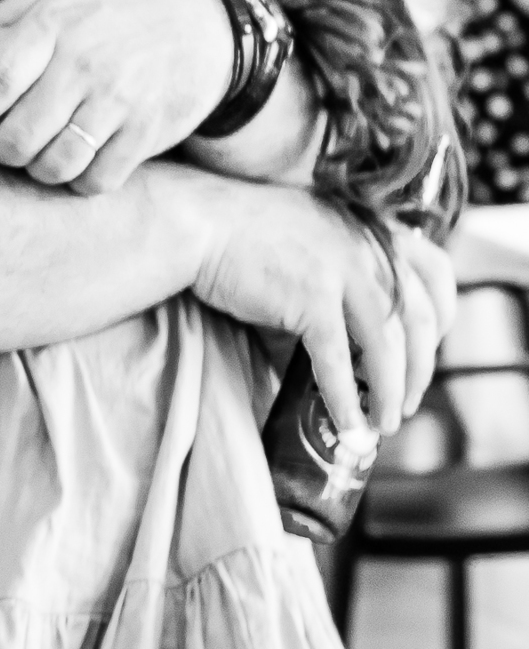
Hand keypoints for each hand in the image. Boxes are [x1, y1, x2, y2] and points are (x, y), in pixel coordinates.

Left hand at [0, 0, 233, 191]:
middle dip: (1, 149)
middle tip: (4, 144)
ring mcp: (118, 102)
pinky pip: (97, 179)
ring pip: (55, 164)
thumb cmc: (121, 10)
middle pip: (18, 135)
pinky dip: (80, 181)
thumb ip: (15, 13)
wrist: (205, 28)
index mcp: (55, 26)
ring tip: (39, 157)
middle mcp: (84, 64)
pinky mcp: (146, 133)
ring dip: (38, 169)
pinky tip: (79, 164)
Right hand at [188, 173, 455, 435]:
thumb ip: (346, 263)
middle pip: (420, 320)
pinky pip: (337, 362)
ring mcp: (342, 272)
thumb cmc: (248, 231)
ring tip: (383, 426)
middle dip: (420, 370)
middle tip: (408, 401)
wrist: (203, 222)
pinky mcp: (310, 300)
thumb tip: (359, 325)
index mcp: (372, 228)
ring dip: (390, 394)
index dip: (444, 314)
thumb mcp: (317, 231)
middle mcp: (367, 248)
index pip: (436, 271)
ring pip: (387, 348)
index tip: (432, 346)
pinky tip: (349, 425)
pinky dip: (346, 400)